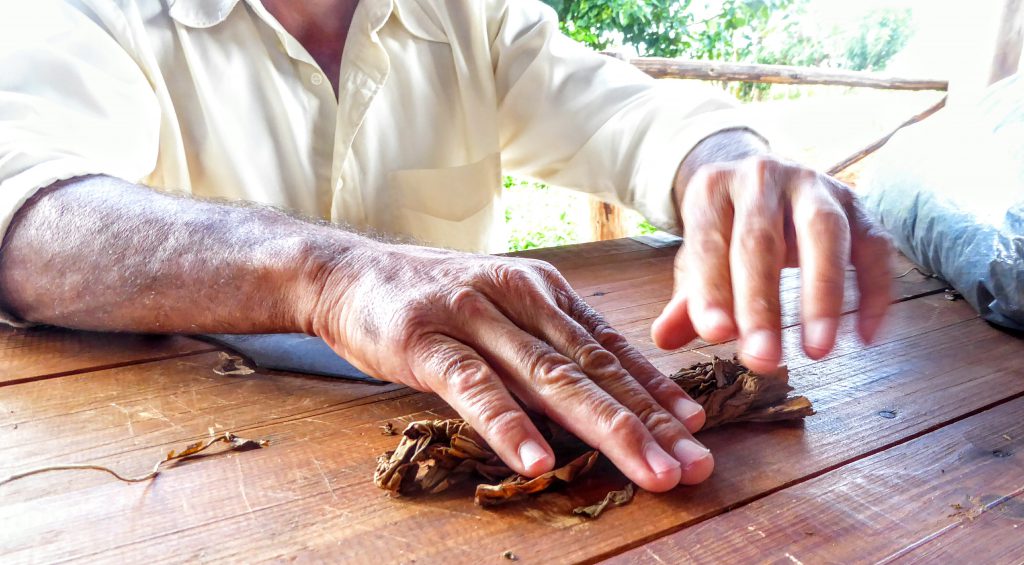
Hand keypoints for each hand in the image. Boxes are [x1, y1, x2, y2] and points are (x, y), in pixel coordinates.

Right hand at [306, 243, 713, 491]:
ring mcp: (474, 316)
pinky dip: (509, 425)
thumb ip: (549, 348)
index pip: (612, 349)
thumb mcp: (503, 312)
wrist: (349, 272)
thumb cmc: (434, 299)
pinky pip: (475, 387)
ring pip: (551, 378)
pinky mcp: (426, 339)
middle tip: (695, 465)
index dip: (658, 391)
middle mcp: (520, 298)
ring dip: (606, 428)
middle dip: (651, 421)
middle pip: (595, 368)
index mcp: (545, 291)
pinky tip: (539, 460)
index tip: (699, 430)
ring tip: (649, 470)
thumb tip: (609, 396)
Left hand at [652, 152, 893, 372]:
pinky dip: (874, 292)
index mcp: (713, 189)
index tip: (716, 335)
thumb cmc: (727, 231)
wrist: (764, 181)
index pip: (709, 242)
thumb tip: (663, 338)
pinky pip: (873, 246)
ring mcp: (815, 185)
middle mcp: (763, 178)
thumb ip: (686, 299)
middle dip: (762, 305)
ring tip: (818, 351)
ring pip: (825, 233)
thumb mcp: (698, 258)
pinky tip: (866, 337)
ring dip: (823, 296)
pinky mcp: (858, 204)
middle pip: (762, 240)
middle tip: (763, 359)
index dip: (712, 290)